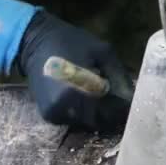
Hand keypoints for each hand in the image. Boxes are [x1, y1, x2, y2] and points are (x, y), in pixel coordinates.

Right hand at [15, 11, 132, 131]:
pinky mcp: (49, 115)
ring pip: (86, 123)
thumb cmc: (71, 42)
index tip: (128, 102)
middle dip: (110, 113)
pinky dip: (81, 113)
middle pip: (99, 121)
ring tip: (98, 96)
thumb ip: (119, 76)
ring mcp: (56, 114)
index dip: (123, 109)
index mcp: (81, 91)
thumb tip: (131, 98)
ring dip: (96, 114)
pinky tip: (82, 97)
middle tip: (115, 99)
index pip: (112, 113)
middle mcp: (67, 107)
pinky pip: (72, 120)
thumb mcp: (103, 52)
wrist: (33, 41)